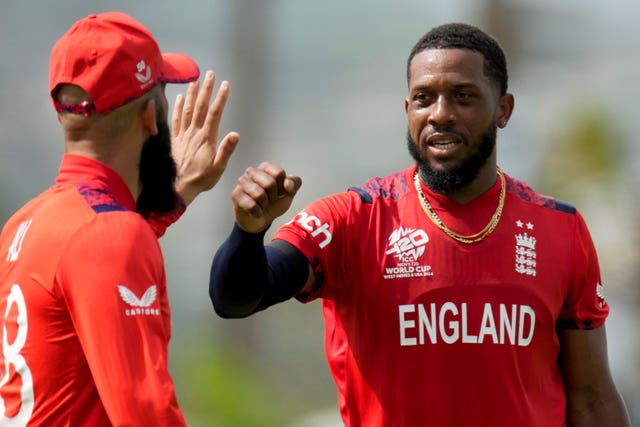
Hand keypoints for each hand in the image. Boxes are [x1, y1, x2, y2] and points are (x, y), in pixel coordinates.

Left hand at [171, 70, 239, 205]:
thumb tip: (235, 134)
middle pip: (200, 106)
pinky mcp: (175, 139)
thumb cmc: (201, 179)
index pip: (214, 113)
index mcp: (206, 138)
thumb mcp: (218, 168)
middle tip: (210, 74)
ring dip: (191, 93)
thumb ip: (226, 150)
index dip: (220, 98)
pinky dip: (177, 107)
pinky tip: (179, 97)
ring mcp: (183, 135)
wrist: (177, 187)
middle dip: (206, 89)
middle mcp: (194, 133)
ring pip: (187, 109)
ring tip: (195, 80)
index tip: (225, 85)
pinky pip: (175, 119)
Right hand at [232, 162, 301, 232]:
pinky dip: (257, 213)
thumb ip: (295, 184)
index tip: (279, 193)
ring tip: (261, 205)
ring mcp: (242, 182)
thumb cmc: (274, 203)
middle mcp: (252, 171)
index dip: (283, 188)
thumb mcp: (289, 194)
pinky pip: (251, 205)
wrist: (260, 220)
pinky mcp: (235, 194)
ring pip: (259, 194)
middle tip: (269, 200)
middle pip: (270, 183)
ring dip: (264, 205)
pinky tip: (255, 211)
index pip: (279, 173)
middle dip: (273, 197)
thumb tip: (288, 183)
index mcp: (266, 167)